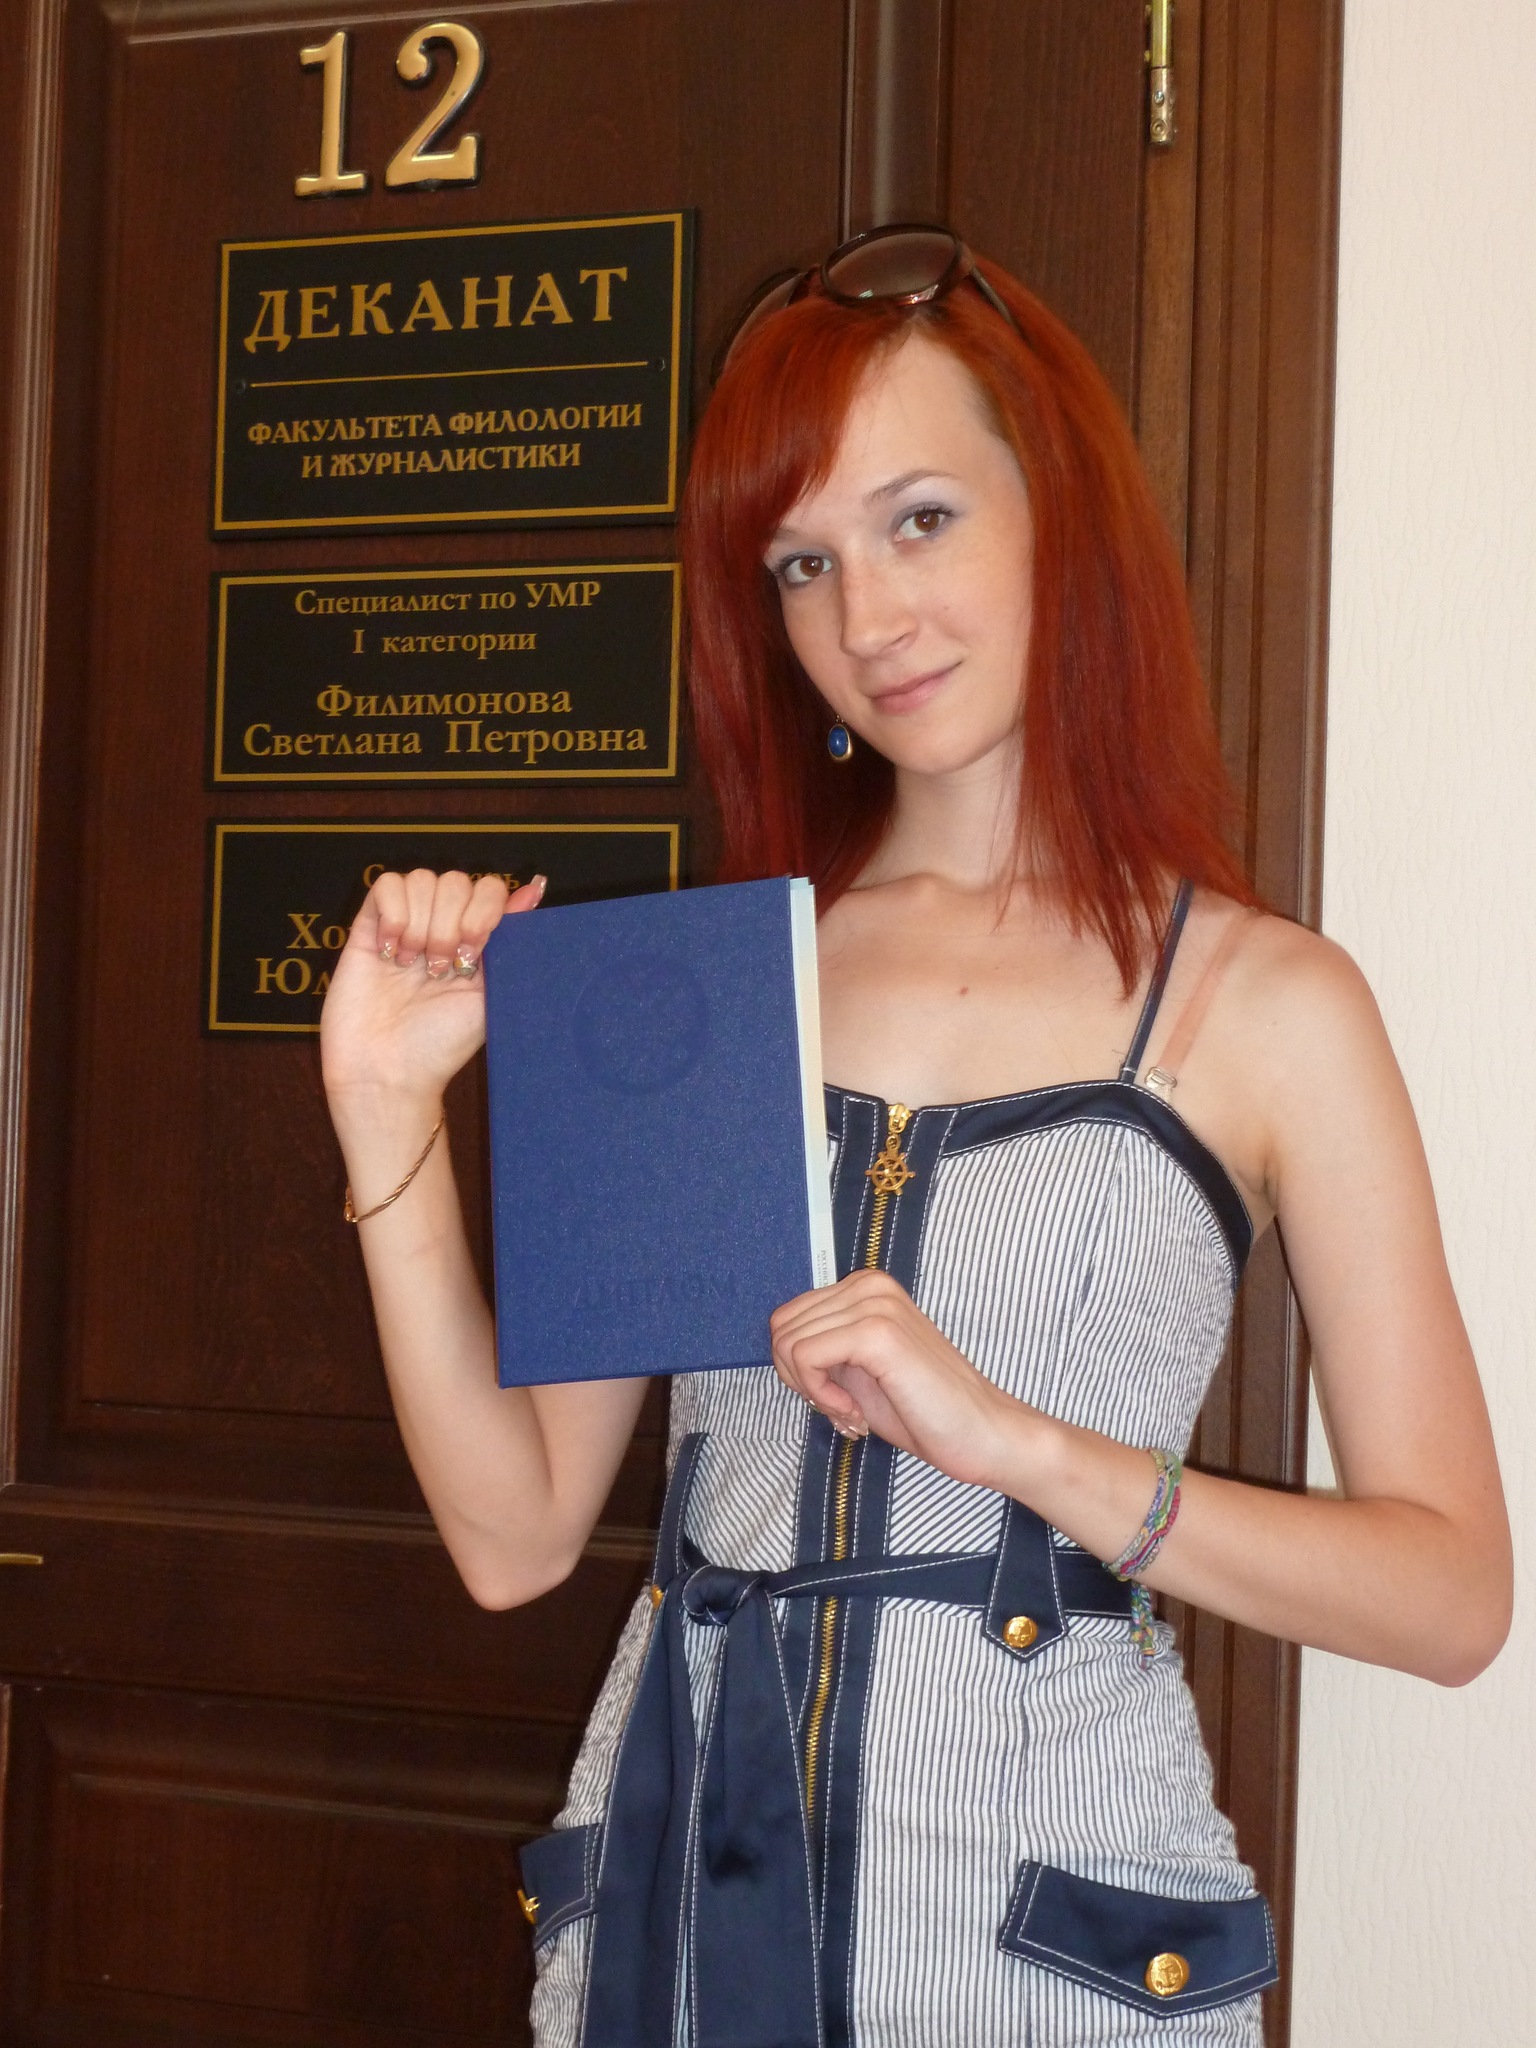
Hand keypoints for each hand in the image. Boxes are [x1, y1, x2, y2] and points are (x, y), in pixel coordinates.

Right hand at [320, 867, 544, 1110]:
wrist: (388, 1071)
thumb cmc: (440, 1044)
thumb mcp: (492, 995)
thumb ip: (512, 940)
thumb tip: (535, 888)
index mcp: (474, 942)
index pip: (489, 889)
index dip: (483, 911)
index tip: (472, 953)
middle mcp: (440, 928)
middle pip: (456, 881)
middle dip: (451, 923)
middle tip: (440, 968)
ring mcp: (404, 926)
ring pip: (422, 878)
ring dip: (422, 921)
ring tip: (414, 964)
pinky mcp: (369, 928)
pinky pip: (385, 884)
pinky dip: (393, 912)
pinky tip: (391, 950)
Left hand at [770, 1271, 1016, 1488]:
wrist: (983, 1434)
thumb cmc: (924, 1410)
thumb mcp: (858, 1369)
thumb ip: (824, 1347)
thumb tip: (779, 1344)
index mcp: (865, 1287)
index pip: (786, 1318)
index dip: (797, 1368)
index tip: (834, 1394)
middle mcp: (869, 1284)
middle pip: (780, 1328)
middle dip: (799, 1378)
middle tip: (842, 1405)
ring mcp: (875, 1304)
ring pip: (788, 1342)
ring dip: (811, 1389)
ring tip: (852, 1408)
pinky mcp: (878, 1332)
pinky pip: (806, 1356)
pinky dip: (819, 1394)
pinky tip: (854, 1410)